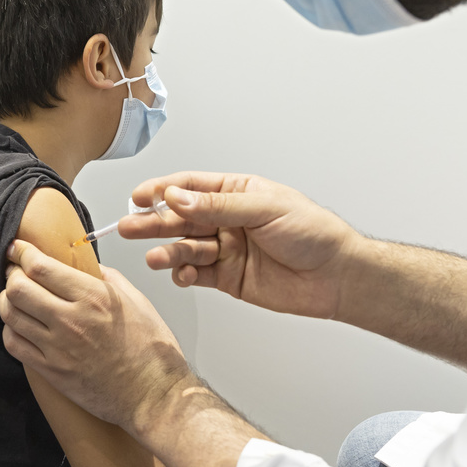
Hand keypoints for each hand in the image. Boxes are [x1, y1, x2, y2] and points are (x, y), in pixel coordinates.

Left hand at [0, 240, 193, 432]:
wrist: (153, 396)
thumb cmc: (151, 350)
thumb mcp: (137, 302)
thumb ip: (109, 279)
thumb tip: (89, 267)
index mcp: (93, 297)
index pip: (41, 267)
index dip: (22, 253)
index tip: (17, 248)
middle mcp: (71, 320)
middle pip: (18, 288)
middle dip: (12, 274)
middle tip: (16, 272)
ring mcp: (57, 348)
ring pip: (11, 315)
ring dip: (8, 301)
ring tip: (15, 297)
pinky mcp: (51, 372)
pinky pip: (14, 344)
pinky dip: (10, 329)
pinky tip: (20, 325)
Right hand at [119, 171, 361, 319]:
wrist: (337, 276)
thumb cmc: (313, 233)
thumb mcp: (264, 209)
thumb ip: (218, 206)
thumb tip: (178, 197)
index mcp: (235, 192)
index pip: (190, 187)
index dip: (162, 191)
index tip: (139, 197)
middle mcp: (227, 219)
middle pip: (180, 218)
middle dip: (154, 223)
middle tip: (128, 227)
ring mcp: (226, 249)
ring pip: (185, 247)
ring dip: (168, 251)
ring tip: (155, 257)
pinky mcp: (228, 278)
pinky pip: (196, 273)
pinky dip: (184, 274)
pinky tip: (180, 273)